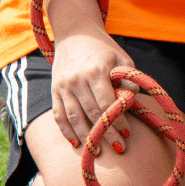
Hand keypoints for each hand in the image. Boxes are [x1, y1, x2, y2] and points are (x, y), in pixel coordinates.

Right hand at [50, 30, 139, 155]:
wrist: (75, 33)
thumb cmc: (103, 49)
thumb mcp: (121, 57)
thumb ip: (128, 78)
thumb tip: (130, 100)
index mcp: (97, 70)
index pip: (107, 102)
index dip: (117, 120)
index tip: (127, 134)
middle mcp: (78, 79)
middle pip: (92, 113)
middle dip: (106, 133)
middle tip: (118, 149)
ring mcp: (63, 85)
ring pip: (74, 118)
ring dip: (86, 137)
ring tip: (97, 152)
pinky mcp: (54, 90)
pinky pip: (59, 115)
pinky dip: (66, 131)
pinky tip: (76, 144)